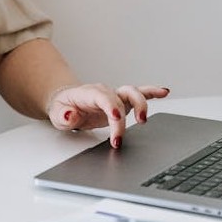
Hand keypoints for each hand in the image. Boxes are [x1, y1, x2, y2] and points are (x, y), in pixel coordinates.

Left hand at [47, 84, 169, 147]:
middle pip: (121, 96)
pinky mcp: (122, 102)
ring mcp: (115, 96)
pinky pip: (139, 94)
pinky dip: (152, 92)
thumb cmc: (63, 108)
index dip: (111, 106)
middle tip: (130, 129)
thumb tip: (70, 115)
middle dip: (128, 112)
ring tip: (145, 118)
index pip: (103, 97)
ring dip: (142, 103)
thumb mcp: (57, 114)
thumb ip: (64, 116)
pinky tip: (164, 92)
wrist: (66, 103)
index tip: (116, 117)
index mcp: (88, 94)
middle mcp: (104, 92)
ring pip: (133, 92)